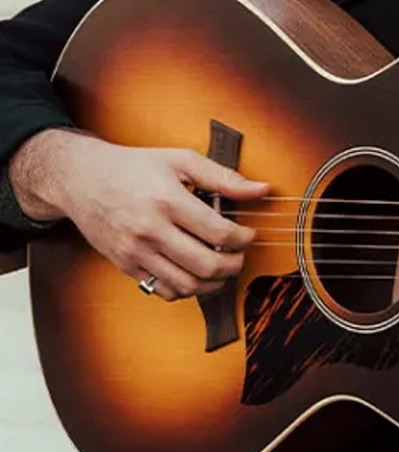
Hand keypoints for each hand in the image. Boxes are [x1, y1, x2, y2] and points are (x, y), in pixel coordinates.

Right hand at [10, 130, 268, 301]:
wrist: (82, 179)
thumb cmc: (134, 166)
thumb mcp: (180, 160)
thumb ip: (224, 177)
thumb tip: (262, 189)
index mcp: (168, 200)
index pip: (218, 233)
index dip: (243, 239)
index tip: (249, 234)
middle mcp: (150, 230)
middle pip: (206, 265)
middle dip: (234, 264)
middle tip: (240, 255)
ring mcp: (136, 252)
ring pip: (186, 285)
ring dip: (214, 282)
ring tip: (222, 267)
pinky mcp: (126, 265)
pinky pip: (163, 290)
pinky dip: (186, 289)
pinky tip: (196, 274)